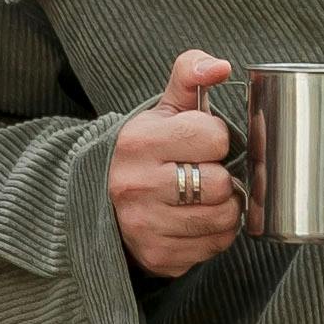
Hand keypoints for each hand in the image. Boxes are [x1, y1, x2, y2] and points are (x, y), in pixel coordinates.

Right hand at [110, 49, 245, 279]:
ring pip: (223, 217)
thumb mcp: (160, 108)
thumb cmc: (143, 151)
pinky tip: (197, 219)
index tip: (200, 143)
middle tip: (205, 173)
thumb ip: (190, 73)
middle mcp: (137, 186)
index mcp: (139, 142)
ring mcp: (145, 226)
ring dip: (224, 206)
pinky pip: (215, 246)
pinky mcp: (158, 256)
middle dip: (221, 176)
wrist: (99, 200)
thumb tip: (222, 67)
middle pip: (220, 183)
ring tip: (205, 196)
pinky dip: (216, 233)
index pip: (212, 138)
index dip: (216, 138)